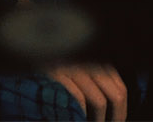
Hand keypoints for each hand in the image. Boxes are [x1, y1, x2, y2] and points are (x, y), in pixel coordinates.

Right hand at [14, 0, 126, 119]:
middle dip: (116, 117)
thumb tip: (110, 101)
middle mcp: (92, 64)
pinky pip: (77, 99)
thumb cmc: (56, 57)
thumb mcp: (80, 63)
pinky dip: (80, 114)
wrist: (31, 40)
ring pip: (99, 101)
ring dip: (98, 120)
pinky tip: (77, 119)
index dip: (121, 110)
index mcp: (99, 61)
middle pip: (116, 95)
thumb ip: (96, 78)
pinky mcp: (59, 75)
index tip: (117, 121)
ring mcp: (76, 70)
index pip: (121, 88)